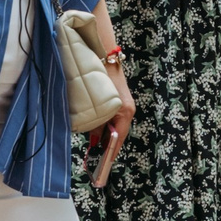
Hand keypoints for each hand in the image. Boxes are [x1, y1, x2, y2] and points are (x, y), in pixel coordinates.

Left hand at [88, 66, 137, 187]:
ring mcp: (125, 106)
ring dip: (104, 135)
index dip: (111, 152)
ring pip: (114, 126)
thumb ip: (95, 123)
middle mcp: (127, 111)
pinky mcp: (120, 102)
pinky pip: (113, 119)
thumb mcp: (96, 104)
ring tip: (94, 146)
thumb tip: (94, 139)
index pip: (119, 138)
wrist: (105, 57)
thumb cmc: (101, 79)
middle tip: (96, 157)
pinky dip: (105, 126)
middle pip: (117, 133)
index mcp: (124, 112)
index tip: (105, 163)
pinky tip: (96, 130)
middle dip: (106, 144)